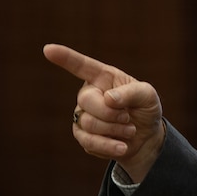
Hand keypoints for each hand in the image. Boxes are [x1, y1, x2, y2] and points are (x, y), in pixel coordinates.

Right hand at [43, 43, 164, 182]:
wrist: (147, 137)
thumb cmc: (145, 109)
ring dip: (115, 129)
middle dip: (111, 112)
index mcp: (102, 77)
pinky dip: (109, 145)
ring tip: (130, 130)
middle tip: (128, 117)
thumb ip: (131, 93)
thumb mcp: (148, 95)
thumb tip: (108, 99)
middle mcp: (88, 94)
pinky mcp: (83, 136)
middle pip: (86, 101)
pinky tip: (122, 147)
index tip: (48, 49)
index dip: (65, 57)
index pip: (81, 66)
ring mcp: (82, 115)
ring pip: (88, 123)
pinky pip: (89, 142)